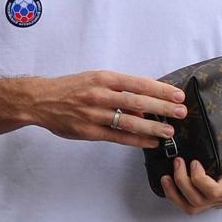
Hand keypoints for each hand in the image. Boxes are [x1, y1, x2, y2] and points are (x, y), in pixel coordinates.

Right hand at [30, 70, 185, 148]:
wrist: (40, 100)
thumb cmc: (71, 88)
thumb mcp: (94, 79)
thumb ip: (119, 89)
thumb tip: (143, 105)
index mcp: (104, 78)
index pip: (139, 83)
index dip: (160, 90)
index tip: (177, 95)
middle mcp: (100, 95)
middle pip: (138, 102)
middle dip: (162, 108)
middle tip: (181, 112)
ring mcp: (94, 114)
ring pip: (129, 122)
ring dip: (152, 128)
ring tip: (169, 131)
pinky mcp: (89, 132)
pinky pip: (117, 137)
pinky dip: (136, 141)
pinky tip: (150, 143)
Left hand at [160, 139, 221, 214]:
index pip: (212, 191)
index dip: (199, 179)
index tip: (195, 162)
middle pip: (196, 201)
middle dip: (182, 182)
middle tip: (178, 161)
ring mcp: (216, 201)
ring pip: (191, 207)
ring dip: (174, 193)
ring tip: (166, 175)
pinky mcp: (212, 200)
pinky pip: (190, 206)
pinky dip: (176, 197)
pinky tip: (169, 182)